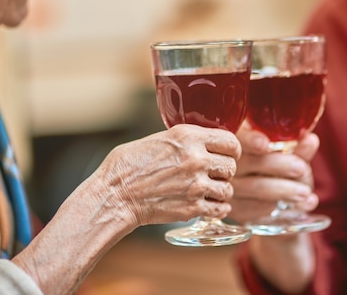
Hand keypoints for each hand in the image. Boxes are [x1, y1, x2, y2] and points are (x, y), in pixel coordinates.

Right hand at [96, 124, 240, 226]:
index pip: (231, 141)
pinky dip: (217, 209)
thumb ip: (186, 140)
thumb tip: (205, 142)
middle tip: (213, 174)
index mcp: (188, 136)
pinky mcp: (192, 208)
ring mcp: (196, 185)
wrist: (115, 194)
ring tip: (207, 191)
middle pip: (231, 166)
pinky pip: (220, 209)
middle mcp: (196, 159)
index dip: (232, 149)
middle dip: (224, 171)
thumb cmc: (129, 165)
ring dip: (220, 191)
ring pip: (228, 189)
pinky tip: (208, 205)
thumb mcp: (159, 139)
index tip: (227, 154)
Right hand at [229, 123, 318, 224]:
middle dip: (278, 165)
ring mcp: (228, 187)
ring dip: (283, 190)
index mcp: (237, 140)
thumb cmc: (274, 166)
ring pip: (254, 187)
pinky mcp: (235, 209)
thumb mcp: (287, 155)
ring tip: (305, 193)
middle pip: (249, 162)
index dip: (250, 140)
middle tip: (301, 168)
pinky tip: (300, 206)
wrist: (263, 197)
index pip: (238, 137)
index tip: (264, 143)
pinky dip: (279, 207)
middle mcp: (227, 162)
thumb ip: (297, 148)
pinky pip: (256, 208)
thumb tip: (310, 141)